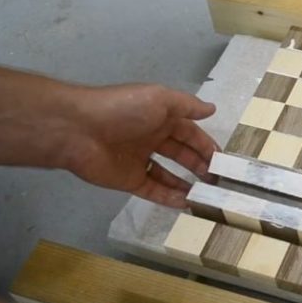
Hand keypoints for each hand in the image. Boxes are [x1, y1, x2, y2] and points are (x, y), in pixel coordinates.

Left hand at [63, 83, 217, 207]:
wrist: (79, 130)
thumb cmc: (124, 110)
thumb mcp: (160, 99)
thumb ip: (187, 106)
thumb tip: (212, 109)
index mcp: (160, 118)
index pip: (190, 132)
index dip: (206, 145)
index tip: (223, 160)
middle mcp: (151, 138)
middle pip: (181, 153)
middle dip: (200, 165)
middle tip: (218, 180)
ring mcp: (140, 161)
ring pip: (169, 174)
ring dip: (188, 182)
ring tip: (207, 194)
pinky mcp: (129, 180)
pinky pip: (153, 190)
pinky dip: (169, 197)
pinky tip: (187, 203)